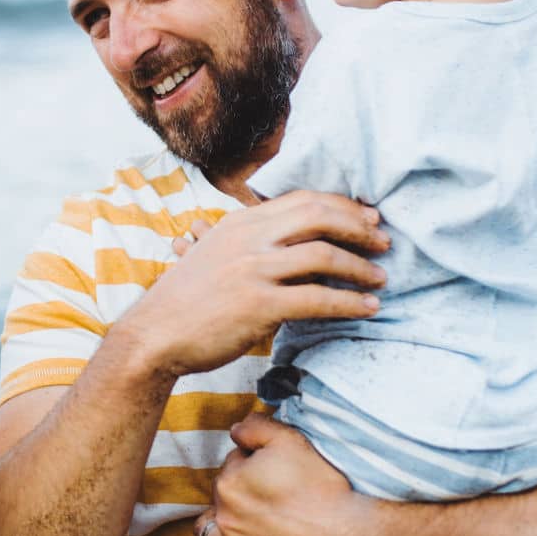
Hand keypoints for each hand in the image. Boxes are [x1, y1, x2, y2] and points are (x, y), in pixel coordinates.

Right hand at [122, 191, 387, 377]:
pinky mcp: (259, 305)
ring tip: (379, 278)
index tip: (366, 218)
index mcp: (239, 222)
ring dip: (361, 267)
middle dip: (358, 228)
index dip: (341, 206)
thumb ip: (247, 242)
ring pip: (324, 256)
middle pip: (319, 217)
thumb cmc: (184, 302)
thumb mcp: (211, 255)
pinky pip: (318, 299)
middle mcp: (248, 238)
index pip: (302, 200)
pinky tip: (367, 308)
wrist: (153, 336)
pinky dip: (350, 303)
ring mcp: (253, 270)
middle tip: (383, 242)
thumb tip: (284, 243)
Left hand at [196, 413, 375, 535]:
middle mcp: (224, 518)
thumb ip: (255, 428)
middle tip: (271, 498)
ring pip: (210, 534)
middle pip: (222, 498)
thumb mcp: (290, 441)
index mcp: (229, 483)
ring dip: (222, 527)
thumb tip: (235, 430)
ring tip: (246, 526)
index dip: (253, 465)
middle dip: (239, 494)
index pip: (232, 466)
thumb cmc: (322, 489)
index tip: (276, 474)